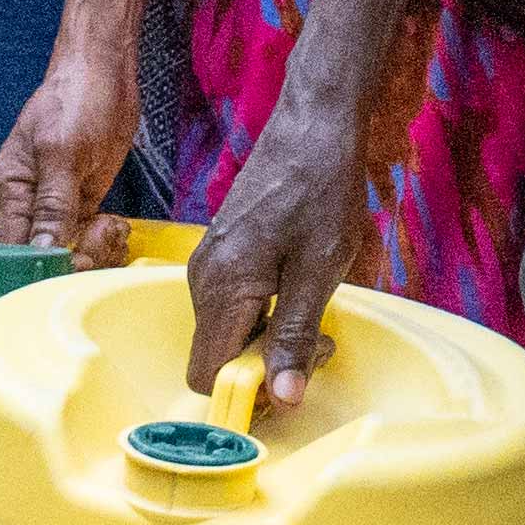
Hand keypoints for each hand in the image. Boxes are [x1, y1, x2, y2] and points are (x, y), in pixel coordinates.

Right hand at [0, 29, 153, 262]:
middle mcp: (24, 208)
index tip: (72, 263)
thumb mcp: (63, 151)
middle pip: (39, 263)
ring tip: (111, 226)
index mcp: (6, 193)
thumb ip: (53, 205)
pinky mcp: (79, 209)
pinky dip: (104, 242)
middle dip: (74, 260)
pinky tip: (115, 223)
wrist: (103, 74)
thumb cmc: (76, 101)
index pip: (9, 254)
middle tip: (101, 235)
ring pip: (67, 257)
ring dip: (95, 252)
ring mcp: (52, 211)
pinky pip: (87, 244)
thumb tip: (42, 252)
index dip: (39, 270)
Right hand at [180, 59, 393, 401]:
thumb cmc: (322, 191)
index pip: (206, 374)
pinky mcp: (222, 251)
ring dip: (268, 338)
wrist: (314, 125)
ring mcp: (208, 263)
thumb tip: (284, 398)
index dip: (248, 393)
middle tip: (321, 342)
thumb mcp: (319, 271)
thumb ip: (295, 337)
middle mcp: (202, 279)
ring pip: (227, 331)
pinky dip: (263, 313)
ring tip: (316, 309)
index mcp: (221, 288)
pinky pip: (232, 305)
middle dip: (266, 365)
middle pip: (217, 356)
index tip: (294, 380)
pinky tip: (299, 288)